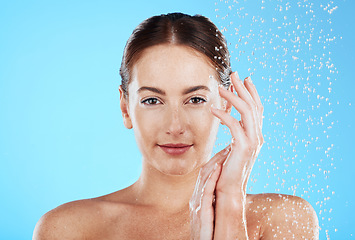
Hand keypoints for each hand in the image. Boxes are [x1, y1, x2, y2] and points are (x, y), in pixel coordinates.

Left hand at [189, 72, 263, 239]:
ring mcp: (252, 142)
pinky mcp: (243, 148)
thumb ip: (230, 131)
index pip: (256, 109)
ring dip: (235, 97)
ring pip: (248, 112)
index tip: (243, 79)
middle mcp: (257, 137)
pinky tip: (213, 109)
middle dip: (244, 88)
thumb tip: (223, 114)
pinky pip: (234, 126)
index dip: (251, 93)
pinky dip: (224, 115)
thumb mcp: (228, 147)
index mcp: (254, 135)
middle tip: (235, 73)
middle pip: (254, 106)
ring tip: (223, 87)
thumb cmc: (224, 171)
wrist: (227, 192)